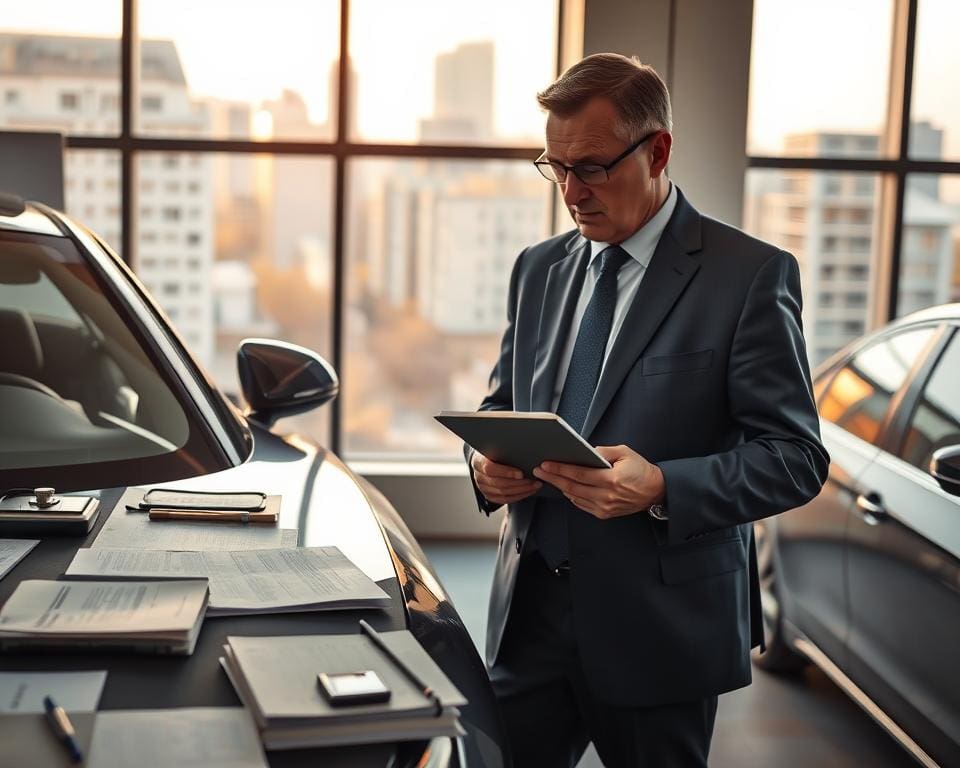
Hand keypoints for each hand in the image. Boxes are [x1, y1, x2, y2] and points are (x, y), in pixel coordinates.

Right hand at [471, 452, 541, 505]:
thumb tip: (523, 449)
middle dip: (519, 483)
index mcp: (478, 462)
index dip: (506, 472)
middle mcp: (478, 476)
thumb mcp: (497, 445)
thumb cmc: (494, 450)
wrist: (486, 458)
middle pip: (498, 483)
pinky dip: (519, 496)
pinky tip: (529, 491)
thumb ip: (505, 448)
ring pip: (503, 493)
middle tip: (534, 480)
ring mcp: (483, 488)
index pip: (490, 469)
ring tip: (535, 485)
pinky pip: (505, 499)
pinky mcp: (489, 496)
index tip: (521, 473)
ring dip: (522, 490)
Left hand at [532, 445, 664, 519]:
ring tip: (548, 477)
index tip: (546, 464)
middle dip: (553, 478)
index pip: (579, 474)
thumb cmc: (640, 470)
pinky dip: (571, 495)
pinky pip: (581, 504)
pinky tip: (564, 487)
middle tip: (539, 470)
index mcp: (611, 479)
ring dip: (559, 487)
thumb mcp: (624, 452)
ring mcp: (604, 507)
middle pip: (572, 487)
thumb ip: (603, 451)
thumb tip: (584, 451)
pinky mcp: (604, 514)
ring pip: (574, 497)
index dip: (560, 469)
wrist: (655, 491)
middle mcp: (606, 496)